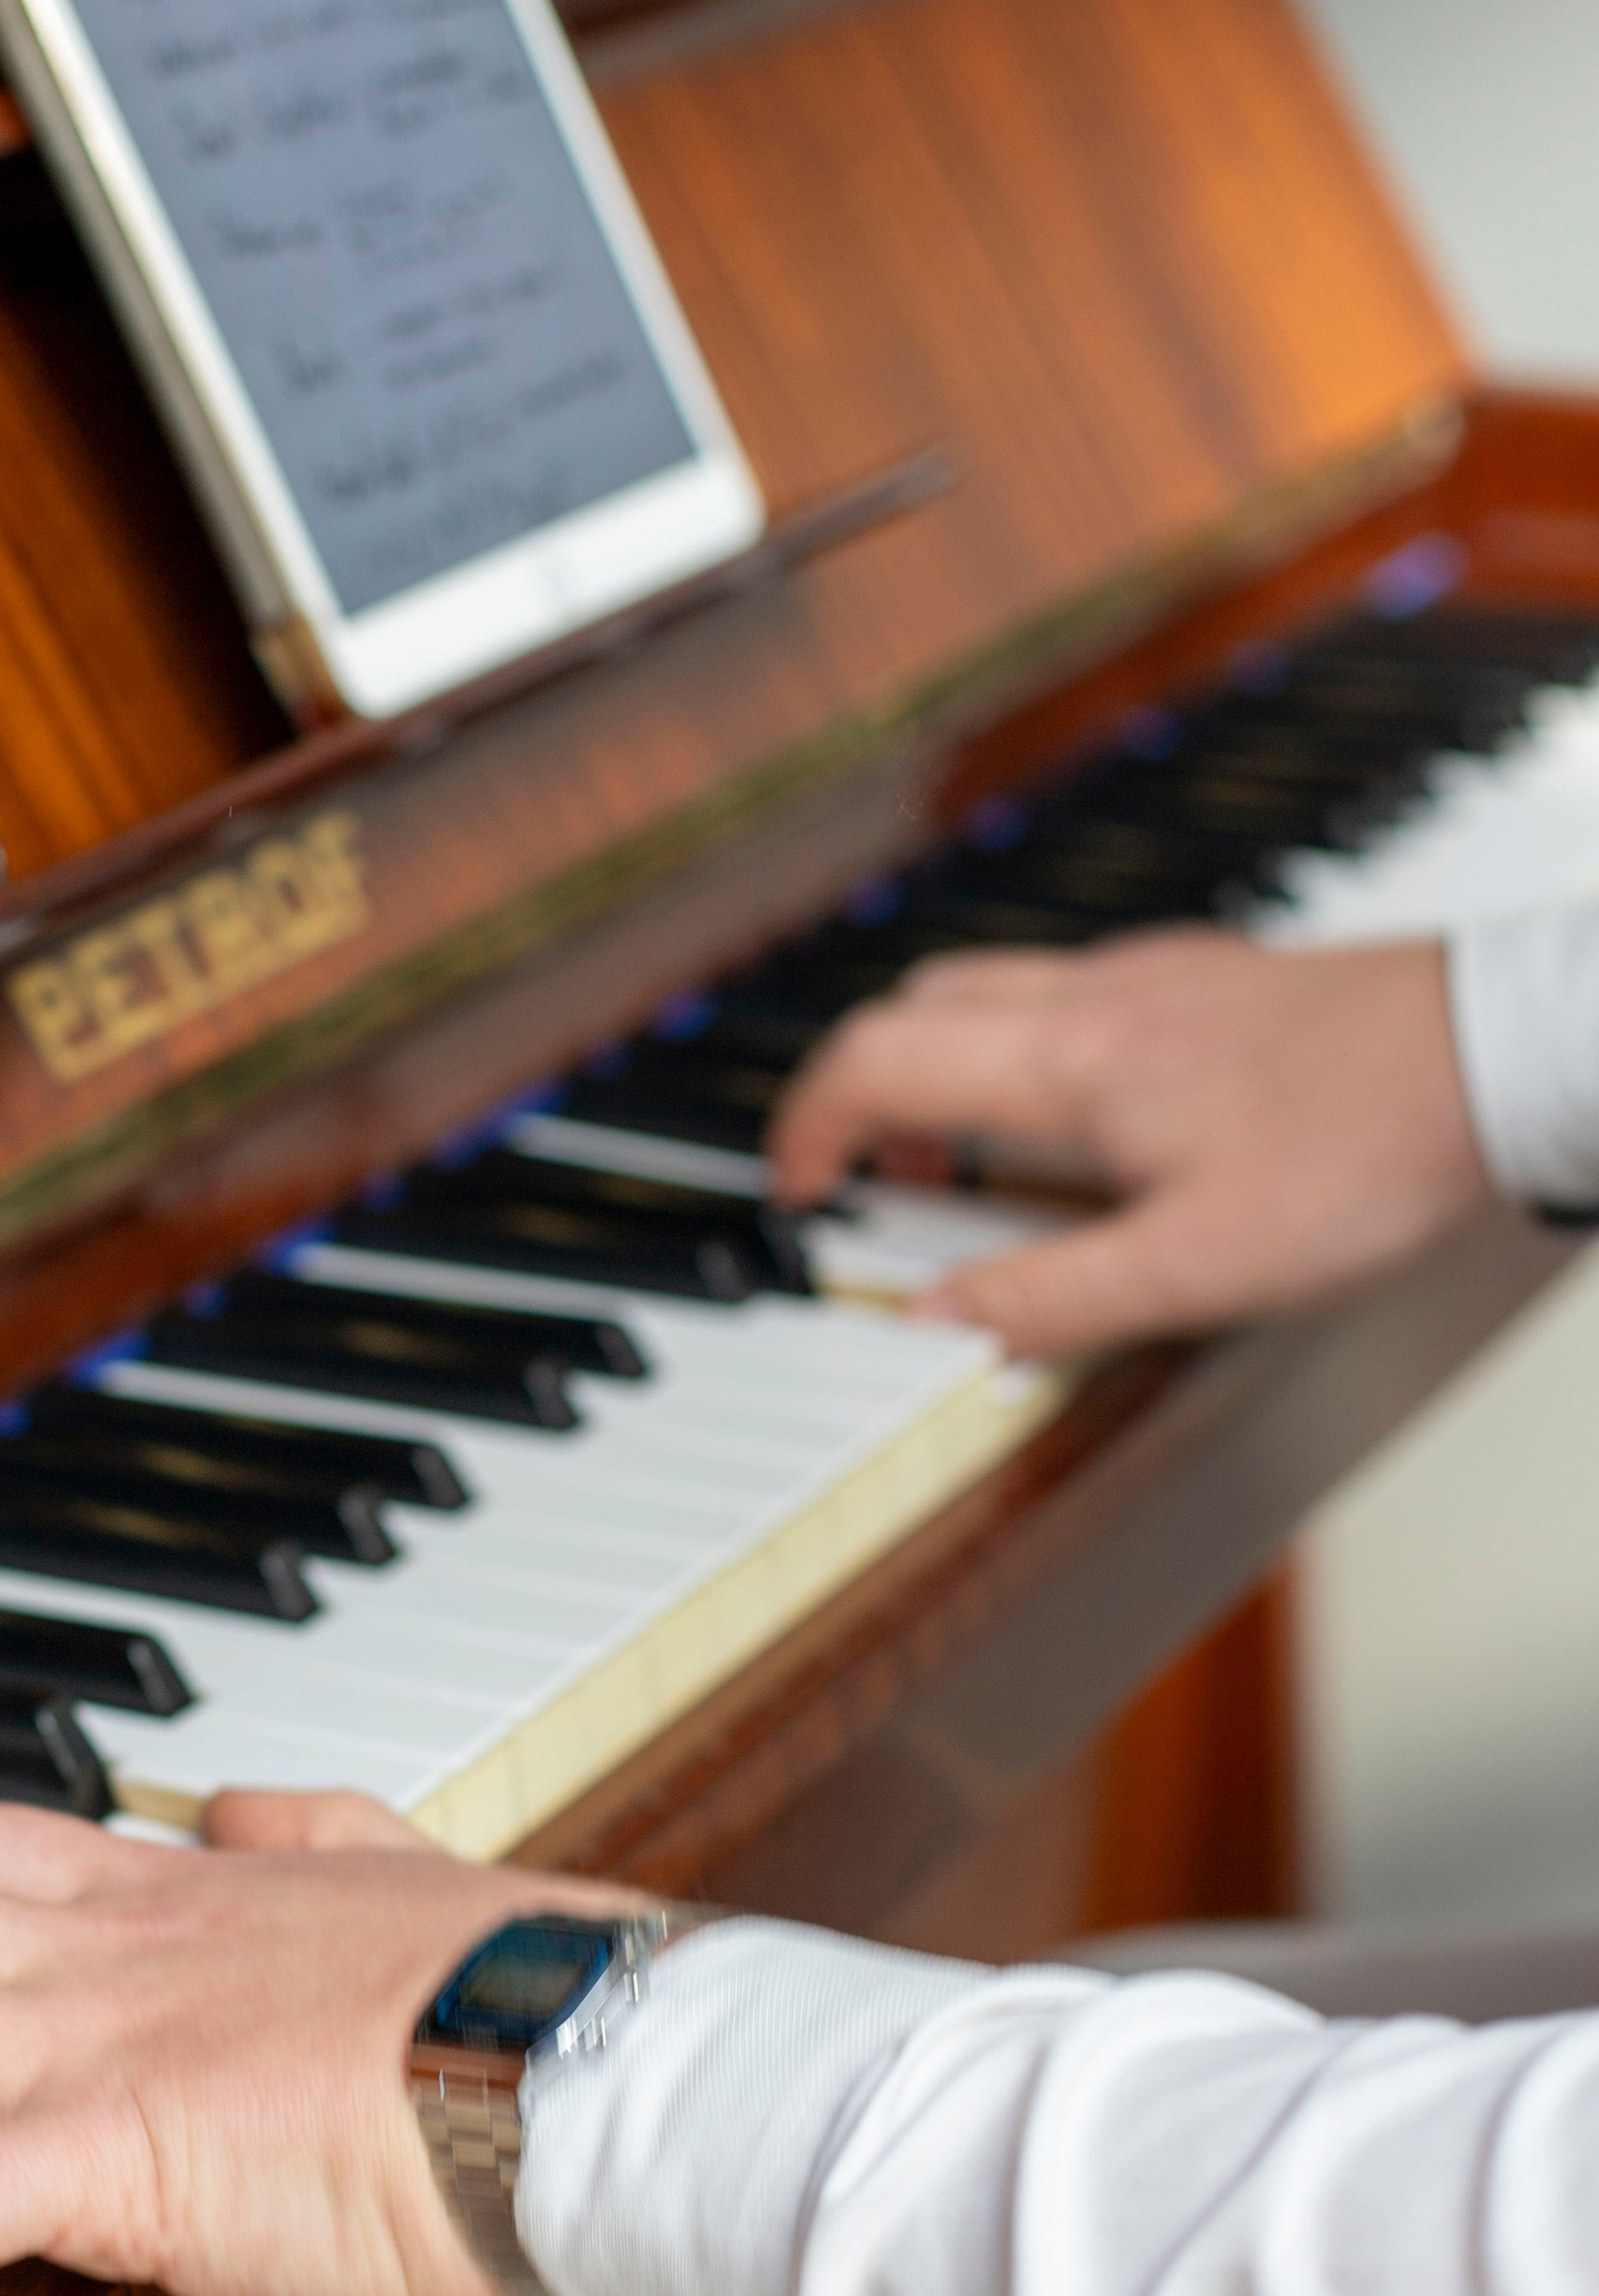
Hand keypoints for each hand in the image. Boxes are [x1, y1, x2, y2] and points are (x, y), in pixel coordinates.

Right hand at [768, 929, 1490, 1358]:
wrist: (1499, 1056)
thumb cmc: (1367, 1151)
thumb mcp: (1198, 1268)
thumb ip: (1051, 1298)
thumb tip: (938, 1323)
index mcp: (1071, 1060)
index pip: (874, 1060)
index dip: (807, 1130)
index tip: (796, 1192)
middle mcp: (1098, 993)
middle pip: (913, 1006)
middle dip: (859, 1092)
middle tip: (863, 1178)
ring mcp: (1155, 972)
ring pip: (987, 991)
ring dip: (940, 1069)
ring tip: (964, 1162)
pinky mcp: (1207, 976)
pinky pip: (1064, 995)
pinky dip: (1019, 1054)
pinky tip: (1078, 1126)